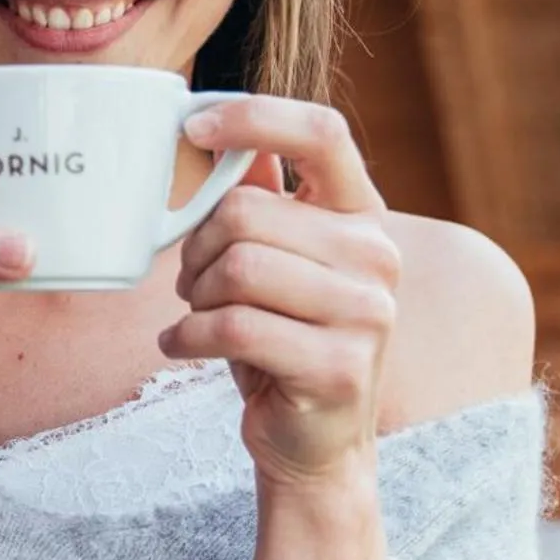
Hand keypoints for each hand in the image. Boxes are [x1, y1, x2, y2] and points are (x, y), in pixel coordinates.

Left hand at [161, 97, 399, 491]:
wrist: (315, 442)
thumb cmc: (281, 338)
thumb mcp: (274, 262)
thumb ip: (260, 199)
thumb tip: (216, 136)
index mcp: (362, 216)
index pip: (322, 133)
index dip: (254, 117)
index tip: (193, 127)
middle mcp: (377, 256)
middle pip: (246, 211)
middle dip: (196, 248)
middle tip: (191, 281)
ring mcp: (367, 313)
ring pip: (237, 268)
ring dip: (193, 295)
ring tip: (195, 314)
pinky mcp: (339, 367)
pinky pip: (232, 327)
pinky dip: (187, 336)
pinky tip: (182, 345)